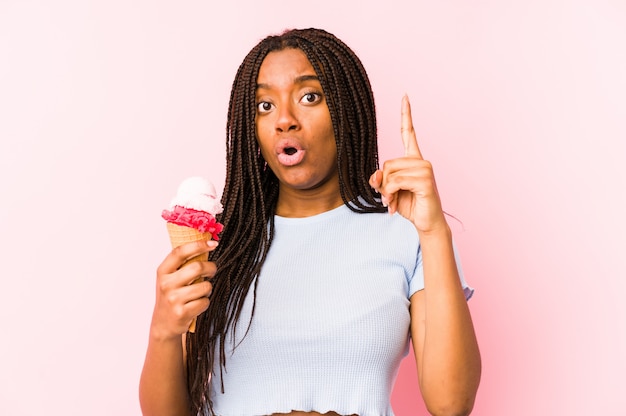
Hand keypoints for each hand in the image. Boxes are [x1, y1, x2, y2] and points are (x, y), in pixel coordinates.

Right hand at [150, 240, 217, 340]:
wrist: (163, 324)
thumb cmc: (170, 296)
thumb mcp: (169, 278)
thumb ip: (182, 264)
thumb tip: (206, 245)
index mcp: (162, 272)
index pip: (180, 252)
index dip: (198, 245)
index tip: (212, 244)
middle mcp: (166, 284)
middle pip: (197, 267)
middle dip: (211, 268)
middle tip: (212, 270)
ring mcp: (173, 299)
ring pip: (205, 286)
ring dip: (208, 288)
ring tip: (201, 292)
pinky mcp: (182, 313)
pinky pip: (205, 301)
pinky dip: (205, 302)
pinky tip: (196, 304)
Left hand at [369, 95, 446, 234]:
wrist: (426, 223)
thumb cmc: (410, 205)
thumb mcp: (389, 191)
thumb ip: (380, 180)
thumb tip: (374, 175)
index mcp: (413, 159)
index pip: (408, 133)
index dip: (406, 115)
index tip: (405, 96)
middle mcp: (421, 161)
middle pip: (387, 163)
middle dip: (383, 184)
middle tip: (389, 197)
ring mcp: (425, 169)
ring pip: (390, 174)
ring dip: (387, 192)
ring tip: (393, 202)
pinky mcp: (425, 181)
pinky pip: (396, 182)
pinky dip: (391, 194)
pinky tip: (397, 204)